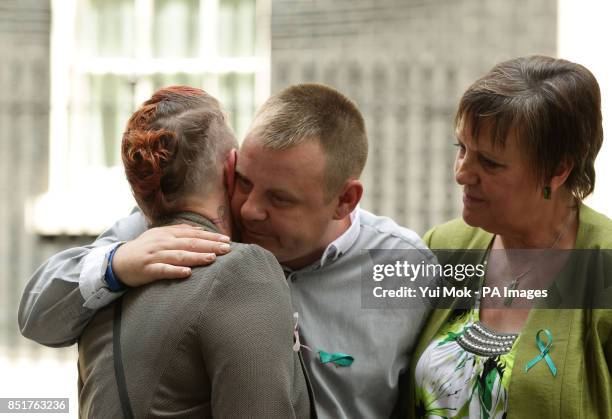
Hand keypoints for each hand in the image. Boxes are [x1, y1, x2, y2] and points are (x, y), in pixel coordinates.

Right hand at [112, 224, 230, 286]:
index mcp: (168, 234)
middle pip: (189, 243)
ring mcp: (155, 256)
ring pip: (179, 256)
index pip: (193, 234)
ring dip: (196, 257)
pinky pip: (163, 270)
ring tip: (212, 258)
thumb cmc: (144, 248)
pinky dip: (175, 271)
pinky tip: (187, 272)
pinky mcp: (147, 269)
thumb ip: (180, 231)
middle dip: (209, 245)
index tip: (227, 240)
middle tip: (227, 249)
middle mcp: (163, 243)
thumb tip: (201, 230)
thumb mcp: (161, 235)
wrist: (117, 261)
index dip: (211, 237)